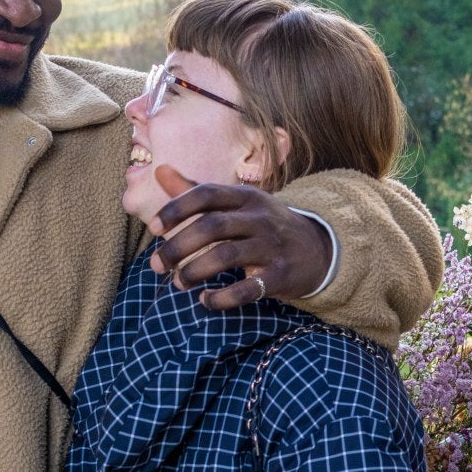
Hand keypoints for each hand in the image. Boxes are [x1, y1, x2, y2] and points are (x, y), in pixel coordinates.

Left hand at [146, 163, 329, 309]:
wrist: (317, 249)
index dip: (177, 209)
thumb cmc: (263, 225)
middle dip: (177, 247)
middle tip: (157, 266)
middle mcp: (260, 218)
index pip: (207, 194)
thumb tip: (159, 170)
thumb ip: (196, 190)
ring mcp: (272, 246)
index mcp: (245, 196)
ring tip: (179, 283)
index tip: (154, 228)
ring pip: (226, 256)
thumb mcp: (236, 203)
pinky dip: (222, 298)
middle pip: (212, 227)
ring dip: (195, 272)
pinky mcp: (280, 275)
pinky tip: (206, 300)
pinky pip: (247, 289)